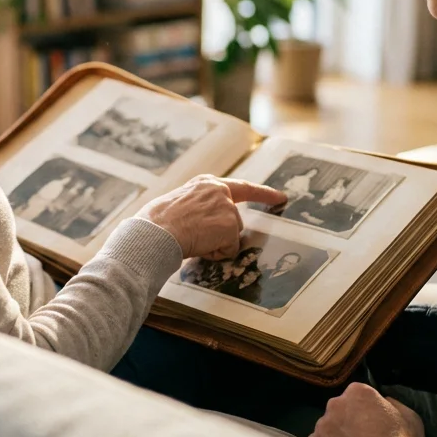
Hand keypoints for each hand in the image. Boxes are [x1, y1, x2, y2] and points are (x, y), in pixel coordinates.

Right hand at [137, 175, 285, 259]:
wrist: (156, 231)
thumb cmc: (157, 221)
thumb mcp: (178, 203)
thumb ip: (198, 207)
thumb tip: (203, 224)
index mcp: (205, 183)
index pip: (241, 187)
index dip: (263, 193)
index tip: (280, 196)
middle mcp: (220, 191)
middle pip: (234, 221)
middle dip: (224, 234)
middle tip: (199, 236)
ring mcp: (228, 208)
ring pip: (229, 237)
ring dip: (213, 244)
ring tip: (190, 239)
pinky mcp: (231, 226)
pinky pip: (228, 251)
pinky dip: (214, 254)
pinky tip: (197, 246)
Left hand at [305, 383, 424, 436]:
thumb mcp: (408, 415)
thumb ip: (391, 402)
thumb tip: (384, 400)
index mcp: (357, 391)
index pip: (355, 395)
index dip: (363, 409)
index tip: (370, 421)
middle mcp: (335, 403)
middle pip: (338, 410)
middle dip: (347, 421)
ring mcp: (323, 425)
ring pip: (327, 428)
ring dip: (336, 436)